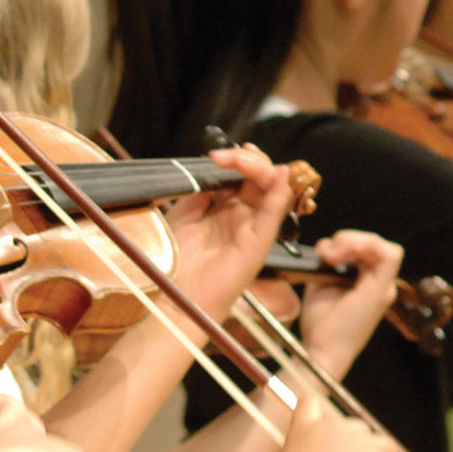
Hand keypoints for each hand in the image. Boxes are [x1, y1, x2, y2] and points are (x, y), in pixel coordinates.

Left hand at [167, 141, 295, 314]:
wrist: (173, 296)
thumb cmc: (175, 261)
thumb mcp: (183, 214)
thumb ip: (201, 190)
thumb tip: (215, 166)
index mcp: (226, 209)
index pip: (243, 175)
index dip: (236, 160)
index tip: (216, 155)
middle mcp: (244, 217)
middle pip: (261, 178)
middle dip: (247, 160)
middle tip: (224, 157)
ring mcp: (253, 230)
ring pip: (273, 190)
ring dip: (261, 168)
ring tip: (242, 160)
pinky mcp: (259, 245)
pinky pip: (274, 215)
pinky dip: (279, 193)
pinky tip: (277, 176)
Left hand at [295, 229, 403, 376]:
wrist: (321, 351)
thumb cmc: (321, 325)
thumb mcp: (321, 285)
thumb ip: (327, 264)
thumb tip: (327, 246)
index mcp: (368, 284)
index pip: (367, 250)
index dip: (346, 243)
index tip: (324, 254)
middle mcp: (380, 285)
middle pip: (374, 245)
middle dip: (347, 240)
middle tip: (326, 255)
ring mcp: (383, 288)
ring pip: (383, 246)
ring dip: (353, 242)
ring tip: (332, 257)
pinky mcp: (381, 290)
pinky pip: (390, 255)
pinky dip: (367, 246)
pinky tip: (346, 254)